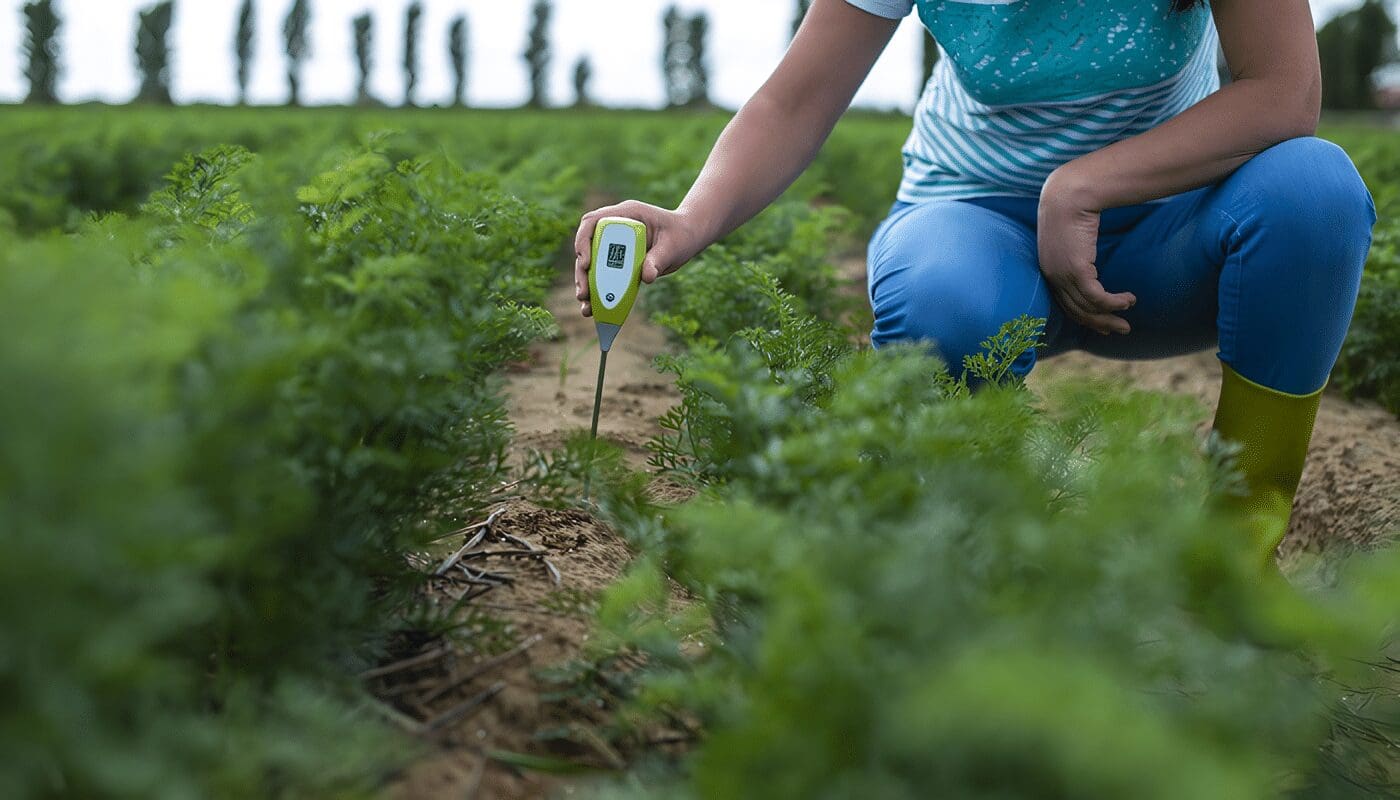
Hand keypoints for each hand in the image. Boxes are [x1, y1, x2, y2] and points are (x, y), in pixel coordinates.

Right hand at [573, 200, 707, 317]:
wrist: (687, 236)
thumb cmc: (681, 235)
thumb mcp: (673, 247)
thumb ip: (658, 259)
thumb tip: (647, 277)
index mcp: (625, 214)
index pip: (593, 222)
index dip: (583, 241)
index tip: (586, 263)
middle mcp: (615, 227)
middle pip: (587, 246)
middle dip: (582, 271)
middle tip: (583, 293)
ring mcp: (614, 243)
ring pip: (591, 262)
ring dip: (586, 284)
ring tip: (586, 306)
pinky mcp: (618, 258)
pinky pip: (603, 273)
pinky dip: (598, 290)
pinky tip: (594, 308)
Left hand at [1037, 170, 1135, 335]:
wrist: (1069, 194)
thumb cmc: (1072, 207)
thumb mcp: (1072, 232)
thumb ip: (1078, 247)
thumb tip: (1090, 251)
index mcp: (1049, 269)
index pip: (1066, 303)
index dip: (1086, 316)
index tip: (1104, 322)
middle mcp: (1053, 276)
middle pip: (1077, 311)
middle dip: (1100, 323)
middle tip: (1121, 330)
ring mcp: (1062, 276)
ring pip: (1088, 308)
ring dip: (1111, 314)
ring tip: (1129, 313)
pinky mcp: (1076, 271)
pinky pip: (1097, 298)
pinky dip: (1114, 303)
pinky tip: (1128, 300)